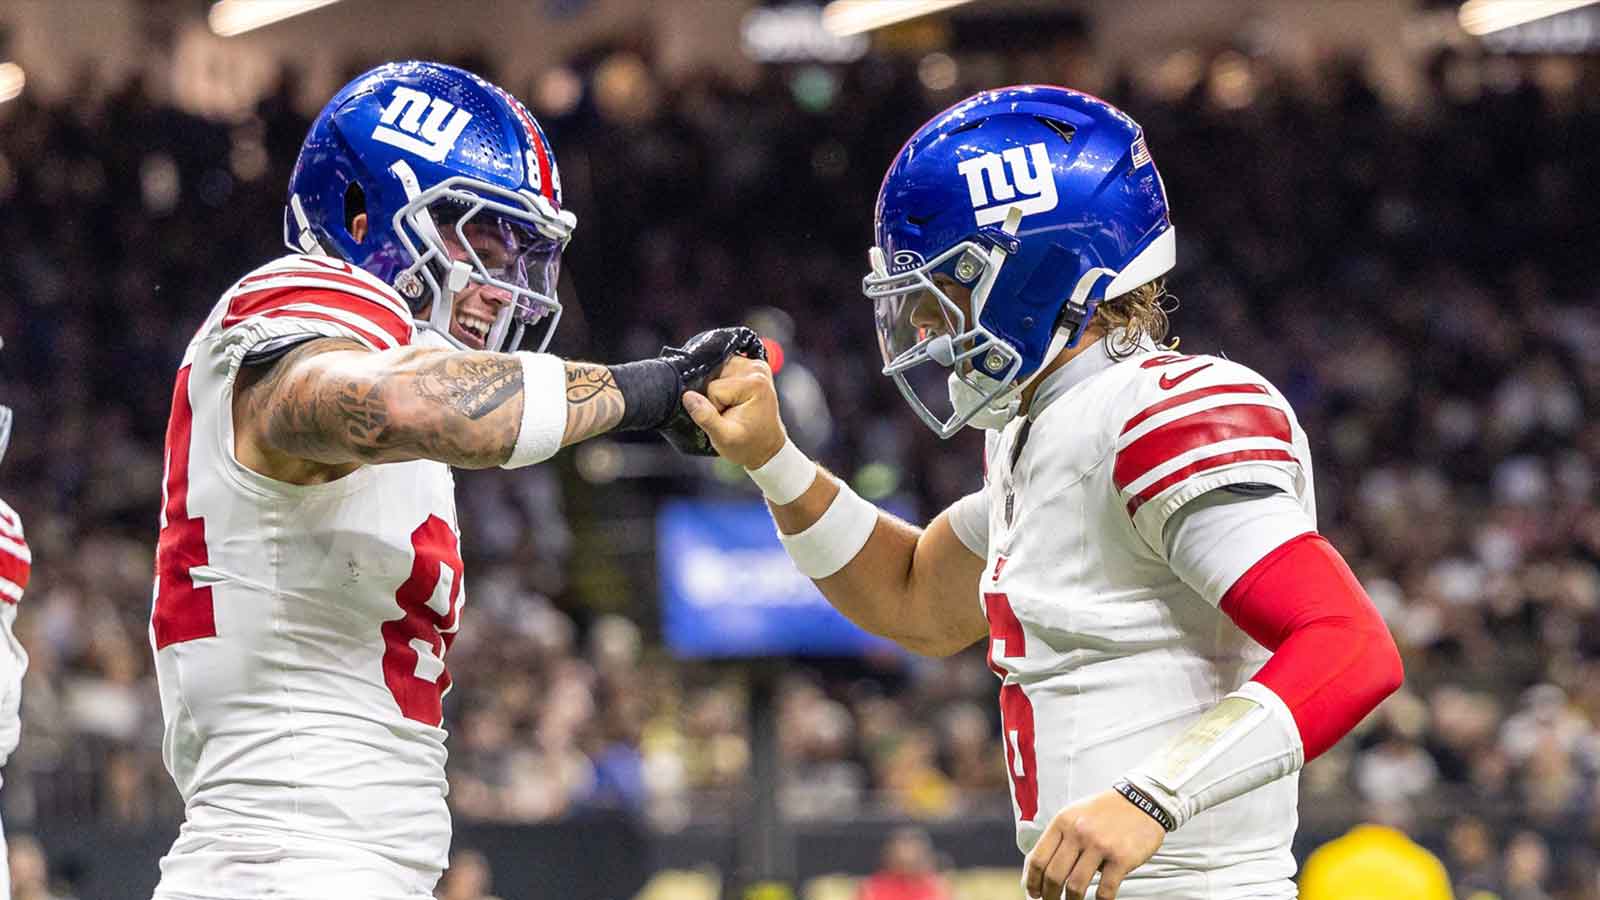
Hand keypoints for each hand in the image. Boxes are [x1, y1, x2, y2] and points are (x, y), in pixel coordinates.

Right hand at [655, 326, 766, 455]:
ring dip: (720, 390)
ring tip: (735, 407)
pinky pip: (724, 371)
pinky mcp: (752, 368)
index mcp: (754, 383)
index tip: (728, 418)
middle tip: (731, 413)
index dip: (715, 406)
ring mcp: (756, 366)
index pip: (713, 388)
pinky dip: (725, 385)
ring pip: (717, 372)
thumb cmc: (750, 444)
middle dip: (717, 396)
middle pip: (714, 375)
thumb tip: (688, 396)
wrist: (766, 447)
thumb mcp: (724, 437)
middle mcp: (757, 369)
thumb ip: (705, 417)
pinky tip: (736, 399)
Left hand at [1023, 790, 1166, 899]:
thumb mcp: (1074, 814)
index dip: (1031, 881)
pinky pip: (1105, 890)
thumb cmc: (1105, 811)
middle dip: (1049, 895)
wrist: (1142, 799)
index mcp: (1063, 822)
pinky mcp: (1121, 858)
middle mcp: (1078, 832)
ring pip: (1075, 886)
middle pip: (1053, 875)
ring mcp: (1100, 845)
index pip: (1038, 858)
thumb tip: (1037, 868)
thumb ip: (1058, 837)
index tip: (1033, 892)